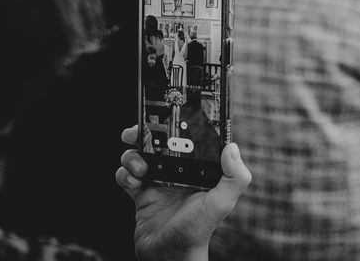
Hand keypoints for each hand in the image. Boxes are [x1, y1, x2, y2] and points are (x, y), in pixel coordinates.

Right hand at [116, 126, 250, 260]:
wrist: (168, 257)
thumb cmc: (198, 231)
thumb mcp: (221, 203)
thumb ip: (234, 177)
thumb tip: (231, 147)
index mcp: (200, 168)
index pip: (191, 138)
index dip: (180, 124)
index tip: (169, 114)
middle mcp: (181, 171)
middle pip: (161, 141)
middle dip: (147, 133)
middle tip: (136, 132)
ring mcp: (160, 181)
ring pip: (141, 155)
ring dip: (133, 155)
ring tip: (140, 168)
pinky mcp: (143, 193)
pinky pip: (128, 175)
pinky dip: (125, 174)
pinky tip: (132, 182)